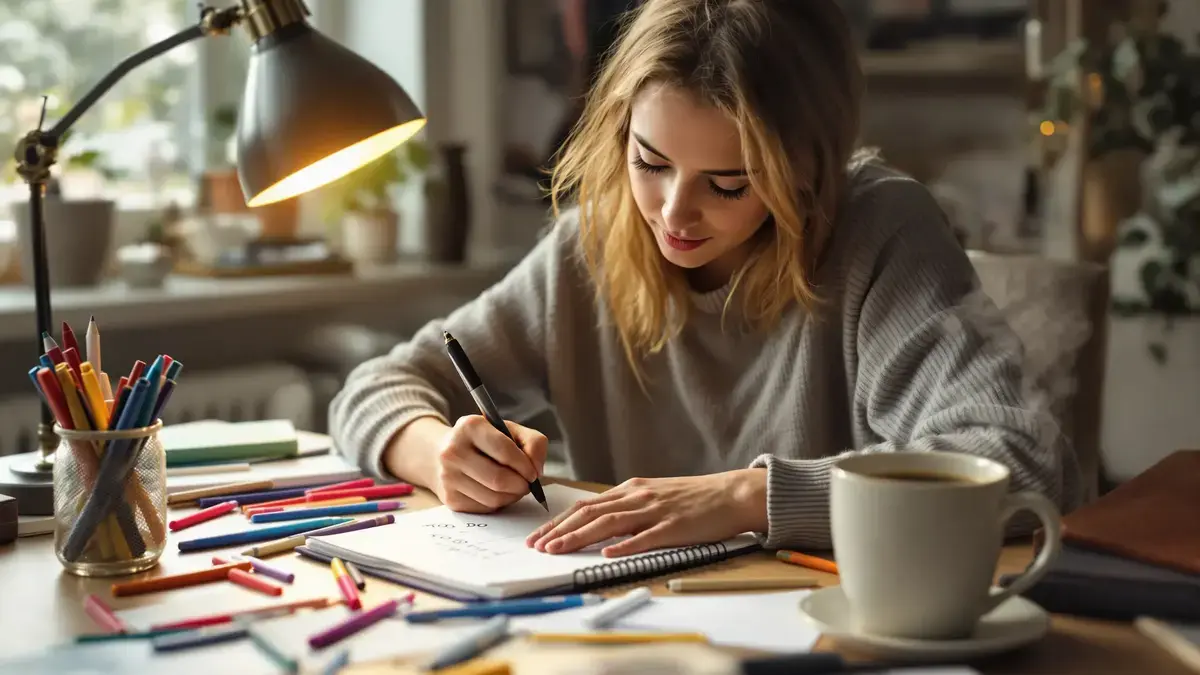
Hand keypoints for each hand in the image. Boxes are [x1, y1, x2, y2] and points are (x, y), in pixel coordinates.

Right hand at [431, 415, 547, 513]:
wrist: (445, 453)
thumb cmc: (485, 441)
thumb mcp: (511, 430)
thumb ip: (534, 443)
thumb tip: (536, 470)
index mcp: (470, 427)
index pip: (505, 451)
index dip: (525, 465)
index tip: (533, 472)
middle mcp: (453, 451)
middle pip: (498, 479)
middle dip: (521, 485)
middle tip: (527, 484)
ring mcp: (448, 476)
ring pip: (493, 498)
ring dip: (512, 496)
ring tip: (514, 487)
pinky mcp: (450, 498)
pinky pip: (485, 508)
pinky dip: (499, 503)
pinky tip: (497, 492)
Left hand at [525, 470, 767, 557]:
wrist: (731, 493)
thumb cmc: (693, 498)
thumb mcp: (653, 495)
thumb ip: (627, 507)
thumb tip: (597, 524)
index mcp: (630, 489)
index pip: (585, 506)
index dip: (558, 522)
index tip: (537, 536)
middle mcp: (637, 496)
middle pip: (590, 513)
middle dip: (559, 531)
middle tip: (536, 547)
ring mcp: (655, 511)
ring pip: (609, 523)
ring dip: (579, 538)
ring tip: (557, 550)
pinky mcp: (674, 526)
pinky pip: (646, 537)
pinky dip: (625, 545)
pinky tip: (607, 554)